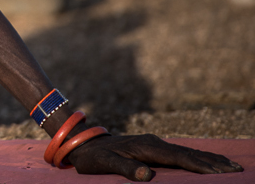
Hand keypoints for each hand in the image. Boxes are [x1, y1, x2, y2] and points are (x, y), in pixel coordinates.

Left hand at [67, 133, 243, 180]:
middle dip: (213, 162)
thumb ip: (125, 169)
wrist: (83, 142)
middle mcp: (153, 143)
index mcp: (146, 147)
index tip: (220, 173)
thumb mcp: (104, 164)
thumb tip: (146, 176)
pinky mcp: (152, 146)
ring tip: (229, 165)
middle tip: (236, 169)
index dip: (200, 166)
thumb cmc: (93, 157)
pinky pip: (179, 152)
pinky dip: (196, 157)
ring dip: (209, 159)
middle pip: (189, 153)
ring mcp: (154, 143)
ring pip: (187, 151)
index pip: (179, 158)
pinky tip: (205, 161)